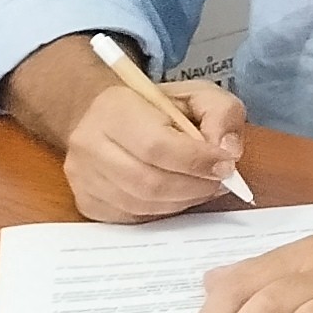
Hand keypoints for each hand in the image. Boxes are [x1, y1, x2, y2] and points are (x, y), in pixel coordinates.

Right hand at [63, 78, 244, 222]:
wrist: (101, 116)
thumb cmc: (155, 106)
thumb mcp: (198, 94)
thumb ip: (222, 113)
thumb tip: (228, 151)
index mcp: (115, 110)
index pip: (157, 146)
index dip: (197, 161)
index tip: (225, 165)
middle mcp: (90, 145)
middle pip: (150, 182)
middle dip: (195, 187)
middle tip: (220, 181)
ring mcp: (83, 178)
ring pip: (141, 204)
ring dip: (183, 201)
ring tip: (204, 188)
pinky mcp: (86, 202)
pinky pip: (132, 218)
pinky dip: (164, 211)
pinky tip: (179, 196)